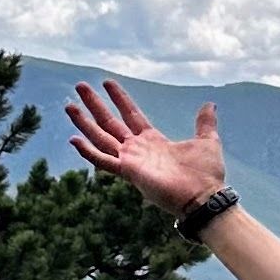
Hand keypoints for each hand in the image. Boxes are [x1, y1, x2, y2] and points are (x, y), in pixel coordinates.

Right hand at [66, 77, 225, 214]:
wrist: (205, 197)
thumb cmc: (206, 175)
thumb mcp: (207, 141)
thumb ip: (204, 123)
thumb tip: (210, 105)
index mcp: (153, 141)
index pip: (131, 114)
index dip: (120, 98)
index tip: (107, 82)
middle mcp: (138, 150)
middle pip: (110, 122)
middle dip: (95, 105)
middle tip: (80, 86)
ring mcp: (131, 161)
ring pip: (101, 138)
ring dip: (84, 123)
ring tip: (69, 106)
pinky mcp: (129, 172)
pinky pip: (103, 161)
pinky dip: (88, 152)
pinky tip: (73, 140)